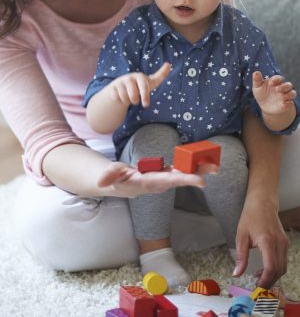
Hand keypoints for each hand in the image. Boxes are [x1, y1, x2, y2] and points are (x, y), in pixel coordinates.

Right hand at [96, 160, 216, 198]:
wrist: (119, 184)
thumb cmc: (115, 179)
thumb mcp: (110, 175)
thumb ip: (109, 176)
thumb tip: (102, 181)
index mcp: (148, 183)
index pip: (168, 181)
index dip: (184, 179)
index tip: (201, 181)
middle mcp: (159, 182)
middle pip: (180, 178)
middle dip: (197, 174)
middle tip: (215, 169)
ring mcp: (164, 178)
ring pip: (183, 173)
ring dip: (199, 169)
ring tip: (214, 163)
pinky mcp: (165, 173)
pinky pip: (180, 168)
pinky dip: (192, 164)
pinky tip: (203, 159)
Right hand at [110, 62, 170, 107]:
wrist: (122, 88)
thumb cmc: (139, 85)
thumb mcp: (150, 82)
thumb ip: (160, 74)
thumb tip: (168, 64)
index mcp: (139, 76)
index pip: (143, 86)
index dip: (145, 95)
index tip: (146, 105)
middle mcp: (129, 78)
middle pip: (133, 95)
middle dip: (135, 101)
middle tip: (136, 101)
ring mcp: (120, 82)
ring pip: (124, 98)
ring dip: (127, 101)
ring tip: (128, 98)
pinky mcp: (112, 87)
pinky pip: (117, 98)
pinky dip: (120, 100)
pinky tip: (121, 97)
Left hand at [233, 201, 287, 287]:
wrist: (262, 202)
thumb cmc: (251, 216)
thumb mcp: (241, 235)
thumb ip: (241, 256)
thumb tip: (237, 273)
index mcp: (267, 241)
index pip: (271, 267)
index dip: (265, 280)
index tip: (257, 286)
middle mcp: (279, 243)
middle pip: (279, 270)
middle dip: (269, 281)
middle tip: (257, 285)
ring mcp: (284, 243)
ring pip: (283, 267)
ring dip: (273, 276)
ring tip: (259, 277)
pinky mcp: (285, 242)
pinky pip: (284, 260)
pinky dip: (276, 268)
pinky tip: (265, 268)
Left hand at [252, 71, 296, 114]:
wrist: (264, 106)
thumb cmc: (261, 93)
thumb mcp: (257, 87)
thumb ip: (257, 80)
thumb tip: (256, 72)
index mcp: (275, 82)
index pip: (279, 78)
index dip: (276, 79)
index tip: (270, 83)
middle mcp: (282, 88)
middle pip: (288, 85)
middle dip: (284, 86)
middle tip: (277, 89)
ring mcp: (285, 96)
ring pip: (292, 93)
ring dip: (289, 94)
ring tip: (281, 97)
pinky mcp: (286, 104)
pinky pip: (290, 104)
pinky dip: (288, 104)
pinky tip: (283, 104)